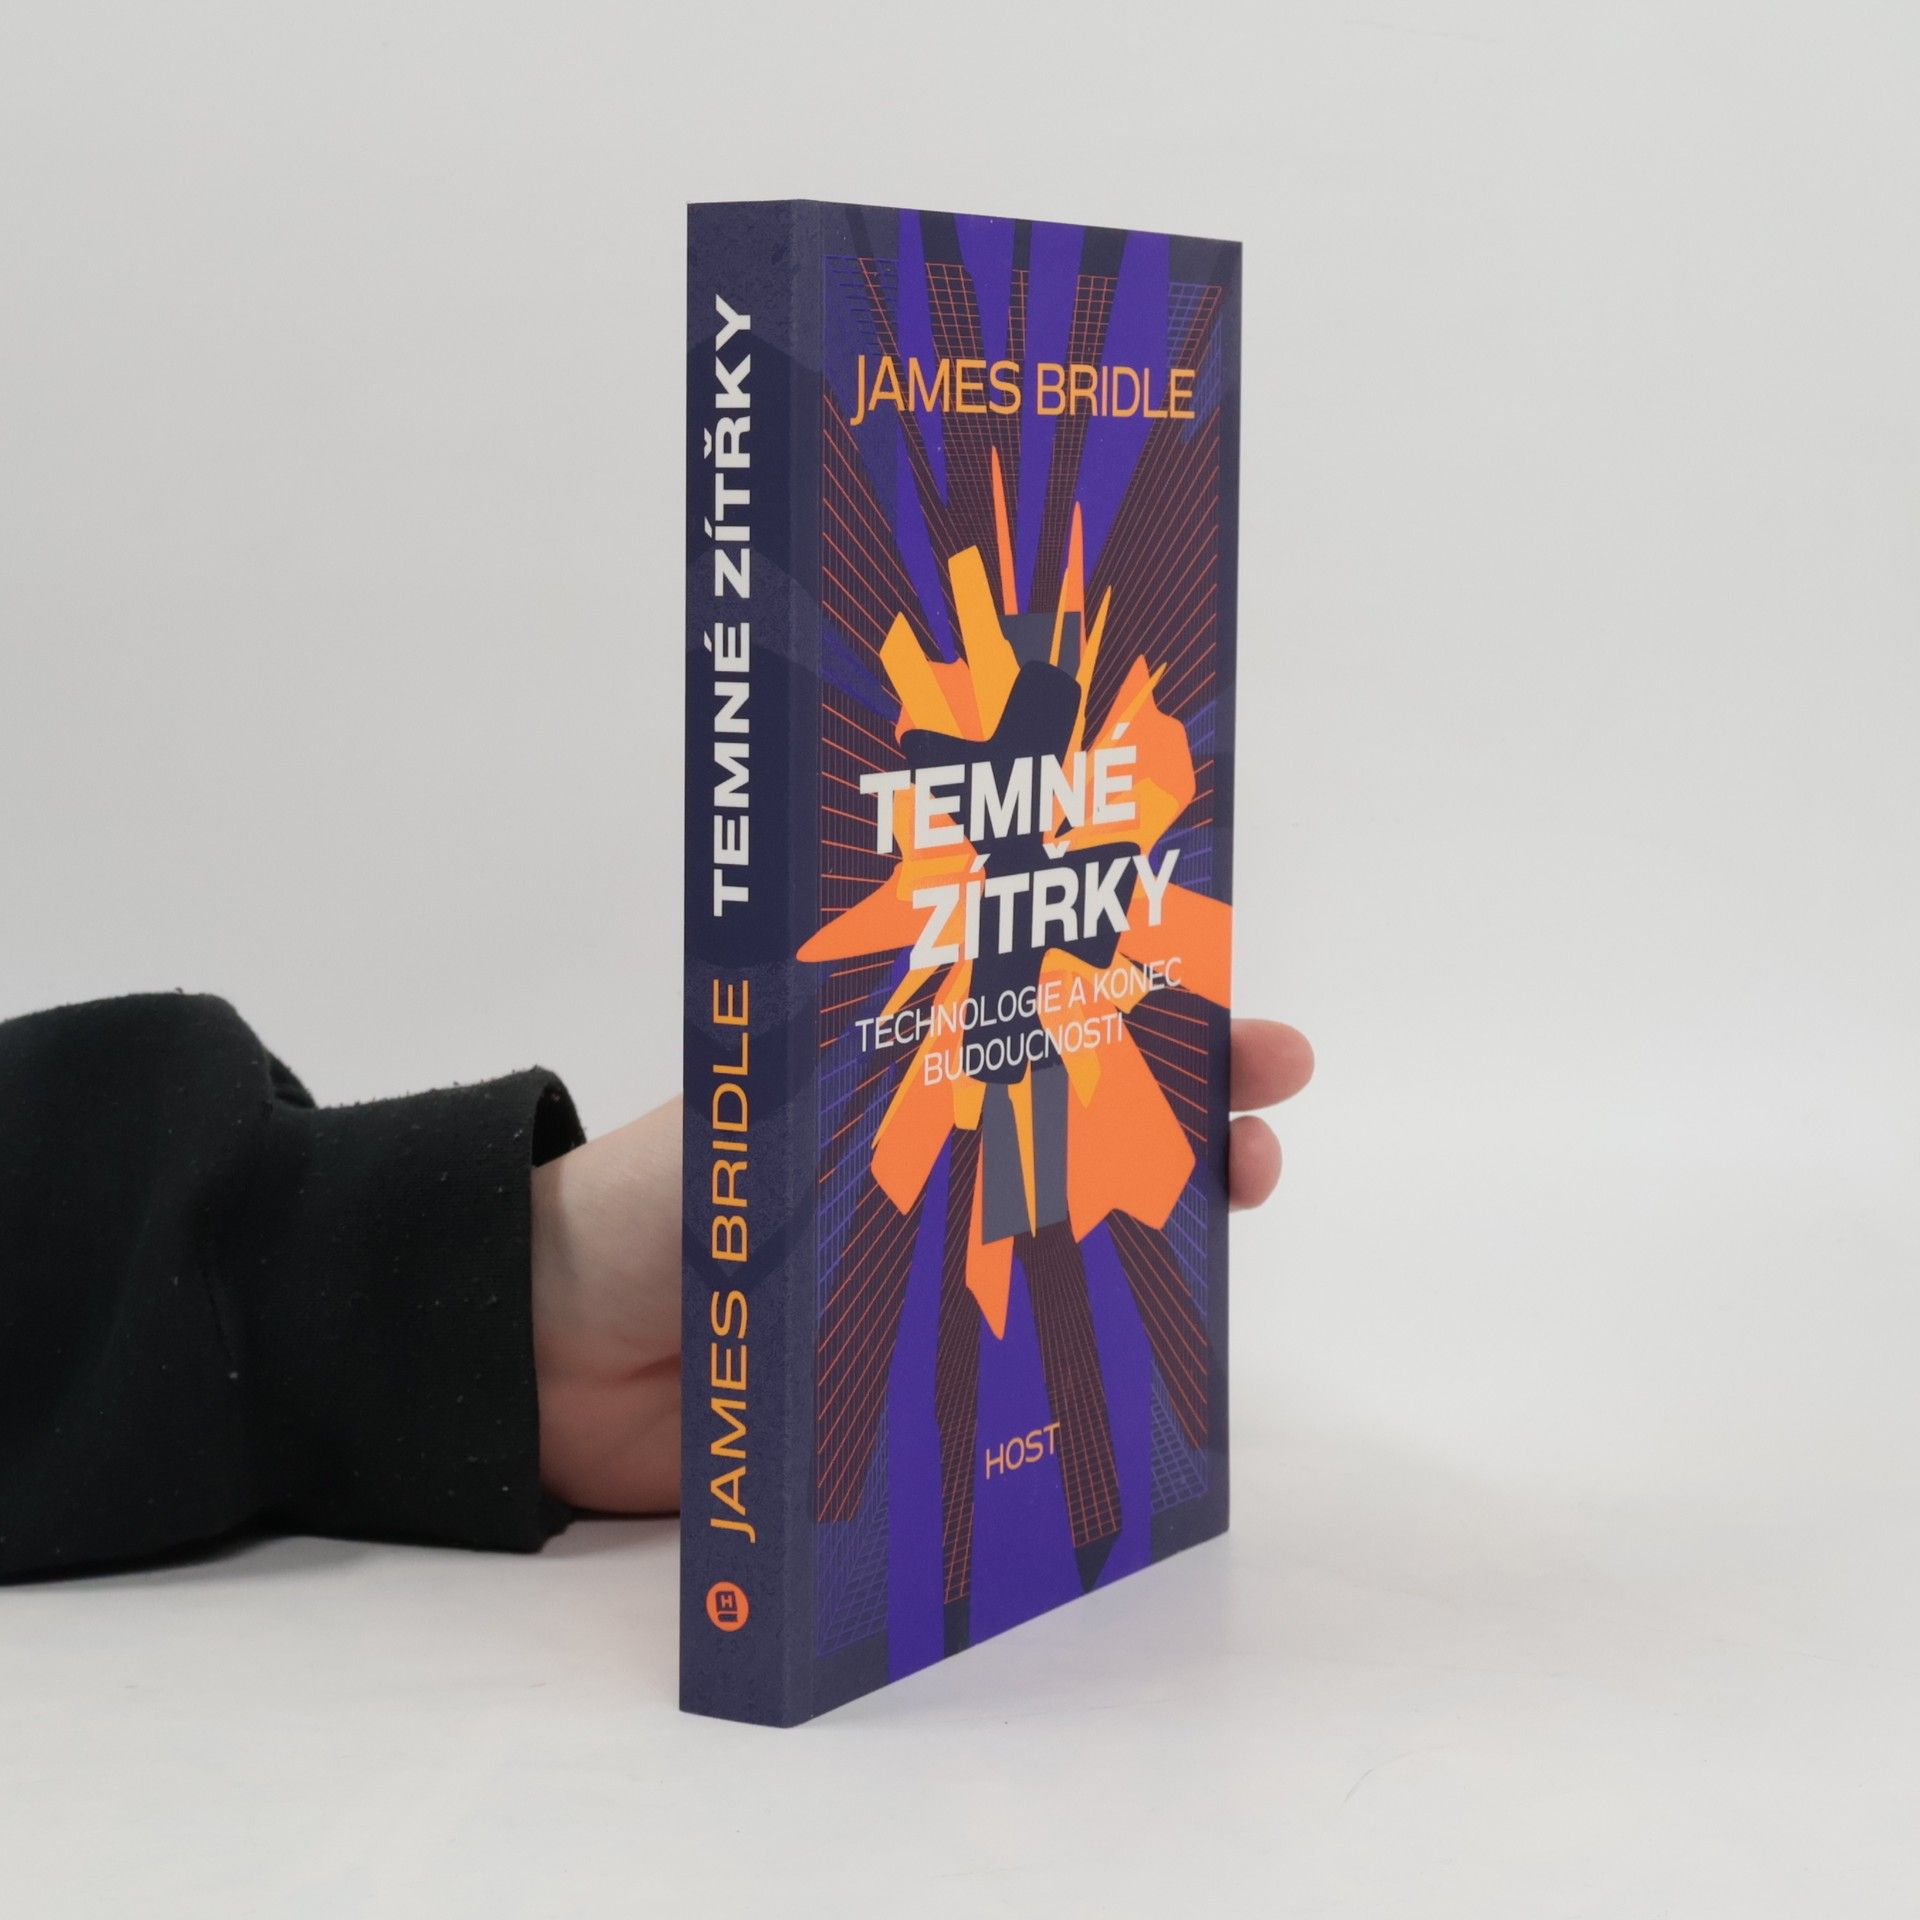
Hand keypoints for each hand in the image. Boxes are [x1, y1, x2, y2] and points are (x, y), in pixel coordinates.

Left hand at [530, 1017, 1313, 1512]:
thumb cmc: (652, 1204)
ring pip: (1076, 1247)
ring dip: (1159, 1238)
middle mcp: (937, 1173)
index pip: (1056, 1038)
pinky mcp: (916, 1380)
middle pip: (1093, 1139)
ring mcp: (935, 1278)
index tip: (1251, 1037)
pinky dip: (1085, 1362)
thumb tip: (1018, 1065)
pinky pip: (1016, 1368)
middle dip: (1188, 1126)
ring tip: (1224, 1229)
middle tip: (1258, 1134)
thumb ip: (873, 1100)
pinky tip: (1145, 1369)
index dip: (1159, 1031)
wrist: (553, 1353)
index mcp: (902, 1088)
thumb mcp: (770, 1121)